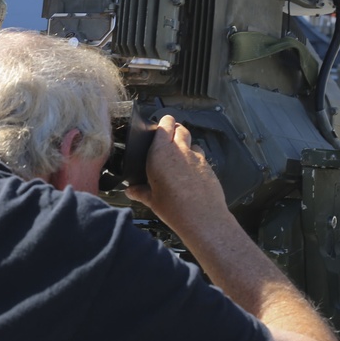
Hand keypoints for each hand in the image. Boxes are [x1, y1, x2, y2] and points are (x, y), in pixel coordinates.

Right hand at [125, 115, 230, 235]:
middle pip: (180, 129)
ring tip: (180, 158)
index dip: (164, 122)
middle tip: (169, 139)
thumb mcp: (152, 200)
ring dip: (186, 145)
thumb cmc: (174, 208)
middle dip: (175, 130)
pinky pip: (201, 156)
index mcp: (160, 153)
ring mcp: (196, 157)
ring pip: (192, 142)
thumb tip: (131, 190)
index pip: (165, 124)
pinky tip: (191, 173)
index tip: (161, 125)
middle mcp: (180, 150)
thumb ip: (140, 192)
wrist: (202, 218)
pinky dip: (195, 160)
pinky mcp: (208, 166)